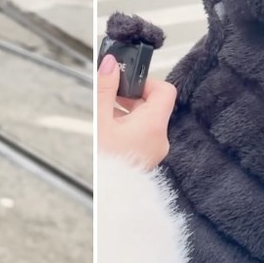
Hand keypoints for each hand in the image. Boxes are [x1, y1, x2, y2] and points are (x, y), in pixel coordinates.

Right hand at [97, 54, 177, 169]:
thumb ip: (106, 88)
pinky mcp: (145, 159)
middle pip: (152, 105)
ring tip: (104, 120)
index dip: (145, 82)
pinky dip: (126, 129)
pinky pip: (141, 135)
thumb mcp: (99, 120)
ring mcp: (154, 150)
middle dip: (129, 98)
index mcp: (153, 126)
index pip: (164, 90)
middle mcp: (160, 138)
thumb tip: (111, 63)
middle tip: (108, 100)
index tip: (126, 83)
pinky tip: (108, 134)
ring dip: (125, 114)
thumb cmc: (104, 165)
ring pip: (145, 120)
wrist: (105, 199)